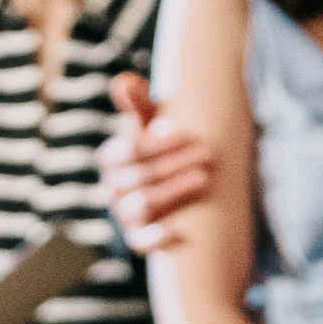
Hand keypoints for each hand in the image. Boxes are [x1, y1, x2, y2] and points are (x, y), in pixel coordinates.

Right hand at [101, 73, 213, 253]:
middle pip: (139, 176)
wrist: (170, 192)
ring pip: (141, 204)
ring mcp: (125, 213)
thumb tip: (124, 81)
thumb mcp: (151, 125)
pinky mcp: (137, 237)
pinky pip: (137, 242)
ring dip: (173, 190)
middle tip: (208, 153)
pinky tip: (174, 231)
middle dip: (175, 163)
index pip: (129, 149)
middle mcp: (114, 186)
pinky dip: (152, 238)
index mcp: (114, 157)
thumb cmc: (161, 150)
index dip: (157, 143)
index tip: (186, 133)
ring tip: (204, 177)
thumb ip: (140, 105)